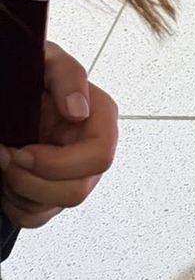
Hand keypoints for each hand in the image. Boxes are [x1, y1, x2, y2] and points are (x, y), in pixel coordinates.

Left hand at [0, 42, 118, 229]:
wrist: (14, 93)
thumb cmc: (34, 74)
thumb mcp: (50, 61)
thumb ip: (68, 77)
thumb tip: (80, 111)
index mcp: (101, 120)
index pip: (100, 157)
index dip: (58, 163)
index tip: (23, 151)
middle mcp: (93, 153)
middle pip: (77, 192)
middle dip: (31, 181)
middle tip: (5, 155)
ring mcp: (75, 177)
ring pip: (51, 208)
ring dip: (17, 189)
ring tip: (4, 158)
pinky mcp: (53, 196)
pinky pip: (34, 218)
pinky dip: (14, 203)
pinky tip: (9, 176)